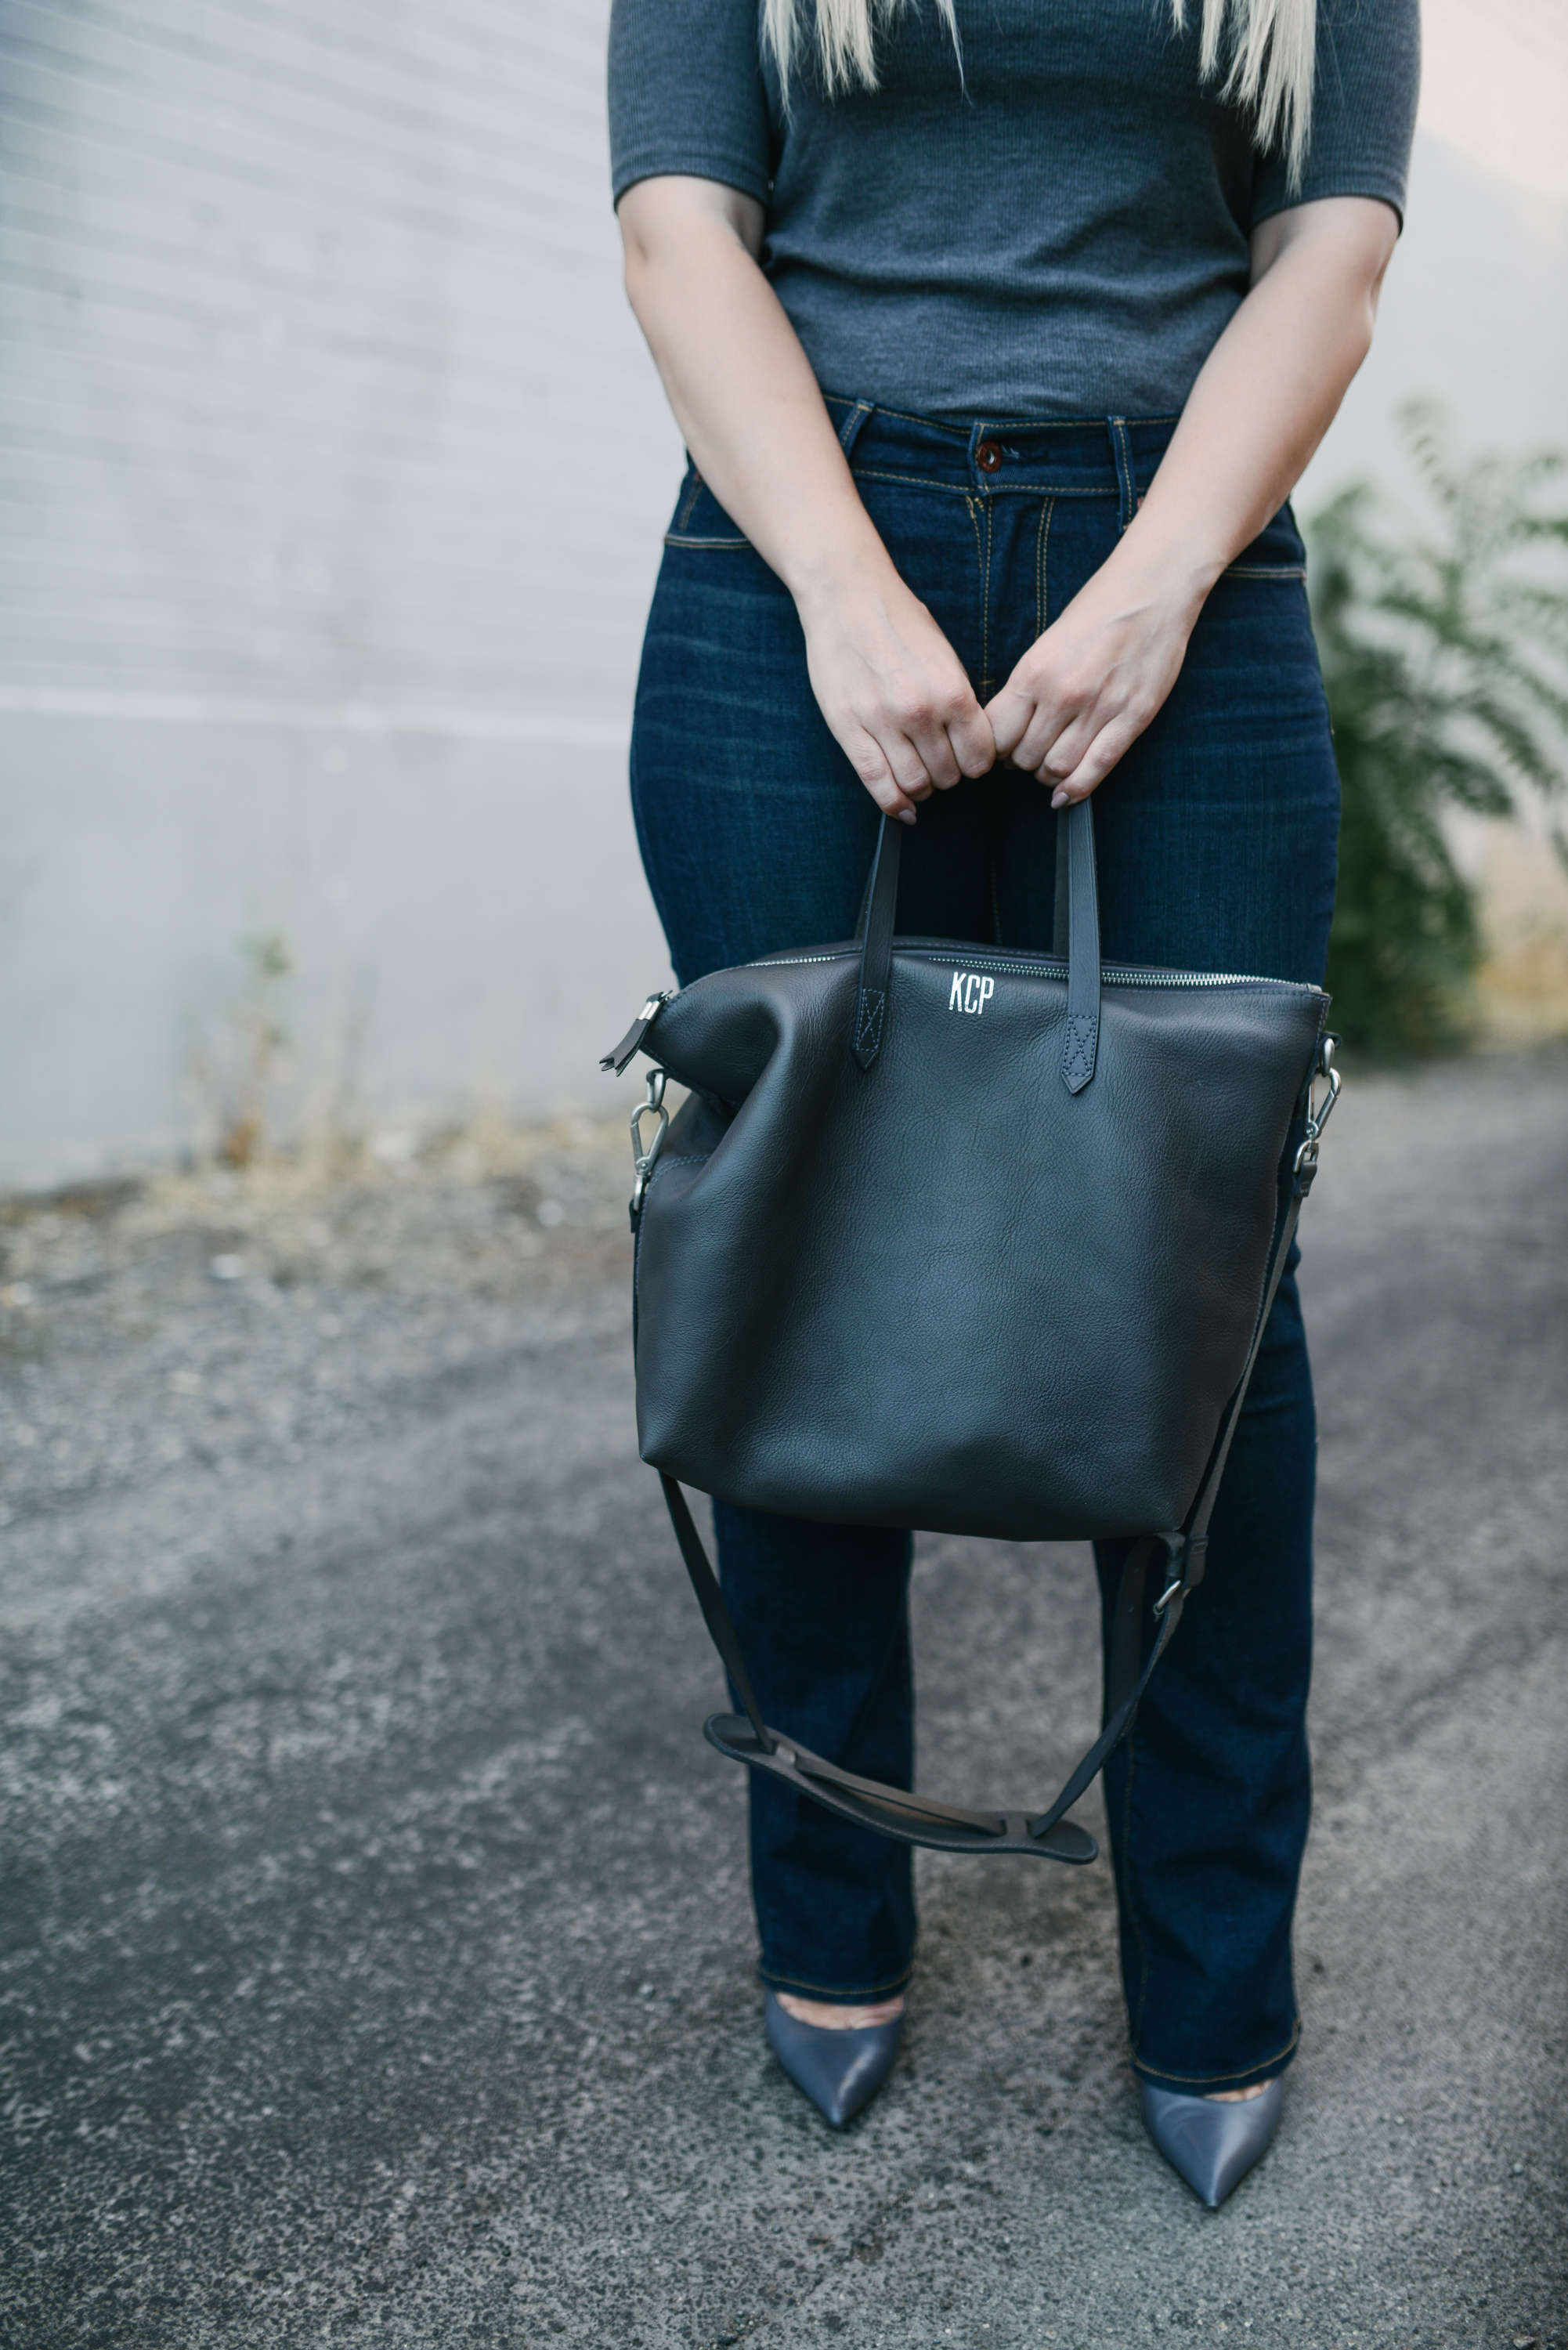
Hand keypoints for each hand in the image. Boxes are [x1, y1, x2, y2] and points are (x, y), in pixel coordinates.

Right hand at [796, 560, 995, 820]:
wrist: (847, 596)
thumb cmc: (899, 622)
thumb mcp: (944, 656)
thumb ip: (958, 702)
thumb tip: (968, 745)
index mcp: (952, 690)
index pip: (979, 757)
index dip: (976, 764)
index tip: (967, 759)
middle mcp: (920, 711)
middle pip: (948, 776)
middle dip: (948, 775)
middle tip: (939, 763)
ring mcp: (881, 722)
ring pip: (914, 784)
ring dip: (921, 787)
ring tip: (918, 775)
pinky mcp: (848, 728)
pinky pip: (876, 782)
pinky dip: (893, 803)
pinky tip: (902, 807)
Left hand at [984, 546, 1204, 804]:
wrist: (1153, 589)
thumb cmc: (1098, 610)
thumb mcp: (1047, 643)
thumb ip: (1027, 686)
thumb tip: (1008, 728)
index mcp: (1034, 672)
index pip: (996, 734)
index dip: (993, 748)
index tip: (1000, 748)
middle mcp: (1063, 694)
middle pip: (1024, 757)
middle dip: (1020, 762)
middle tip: (1028, 755)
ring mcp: (1100, 708)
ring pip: (1056, 768)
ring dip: (1047, 775)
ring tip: (1050, 765)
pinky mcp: (1133, 718)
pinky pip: (1097, 768)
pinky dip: (1076, 789)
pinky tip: (1065, 794)